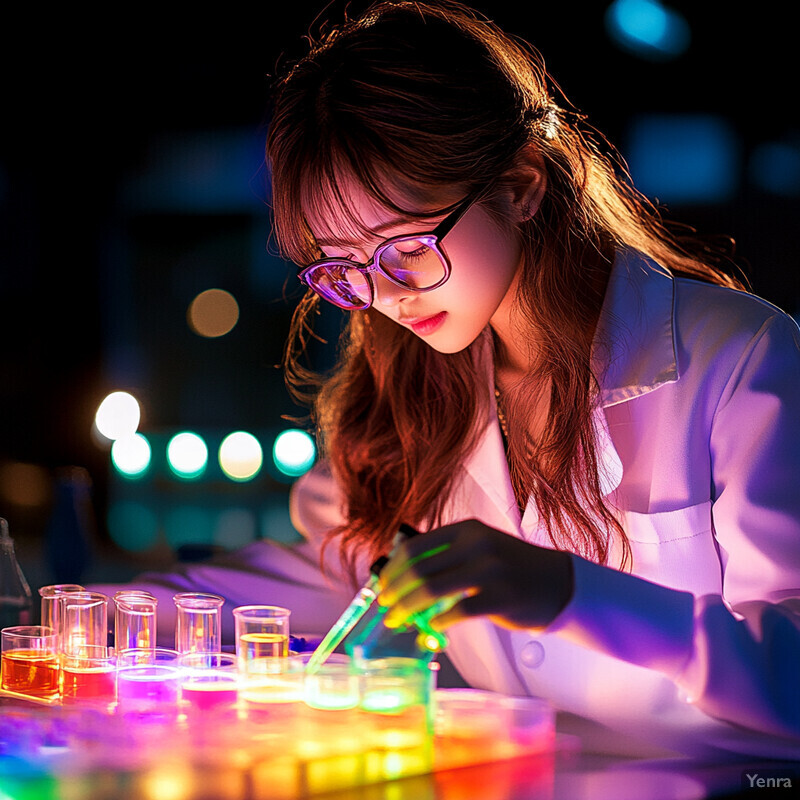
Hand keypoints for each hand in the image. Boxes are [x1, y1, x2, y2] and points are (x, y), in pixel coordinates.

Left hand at [376, 519, 573, 631]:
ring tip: (398, 619)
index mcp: (466, 530)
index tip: (382, 585)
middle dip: (395, 590)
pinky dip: (437, 621)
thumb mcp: (479, 547)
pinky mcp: (499, 598)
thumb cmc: (511, 568)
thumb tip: (401, 571)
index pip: (415, 547)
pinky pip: (456, 612)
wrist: (557, 583)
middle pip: (418, 569)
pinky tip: (431, 627)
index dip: (392, 568)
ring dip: (407, 608)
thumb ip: (446, 555)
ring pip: (431, 590)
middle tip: (385, 605)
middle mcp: (476, 546)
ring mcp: (488, 571)